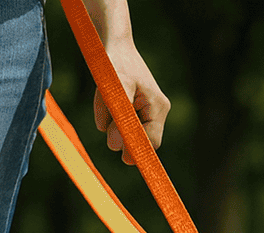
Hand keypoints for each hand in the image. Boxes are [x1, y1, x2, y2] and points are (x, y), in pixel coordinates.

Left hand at [86, 0, 170, 162]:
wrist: (113, 43)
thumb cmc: (116, 62)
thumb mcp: (116, 84)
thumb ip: (118, 115)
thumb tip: (115, 144)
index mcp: (158, 107)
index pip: (152, 141)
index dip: (138, 151)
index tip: (124, 159)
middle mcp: (156, 111)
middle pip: (139, 139)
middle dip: (120, 134)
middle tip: (107, 120)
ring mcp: (146, 109)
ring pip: (127, 131)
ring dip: (111, 122)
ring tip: (105, 98)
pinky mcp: (134, 107)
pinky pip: (120, 122)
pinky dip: (109, 116)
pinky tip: (105, 99)